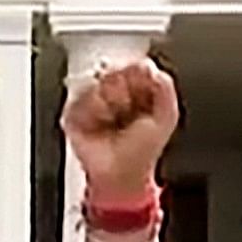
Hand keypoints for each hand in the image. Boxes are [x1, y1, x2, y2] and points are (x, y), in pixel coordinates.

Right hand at [59, 57, 180, 203]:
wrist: (120, 176)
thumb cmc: (142, 151)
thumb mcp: (166, 116)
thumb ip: (164, 87)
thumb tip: (150, 66)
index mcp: (137, 88)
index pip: (134, 65)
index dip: (136, 75)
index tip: (140, 90)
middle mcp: (114, 92)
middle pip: (112, 70)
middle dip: (121, 91)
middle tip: (126, 109)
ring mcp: (93, 102)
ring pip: (95, 84)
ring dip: (106, 104)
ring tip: (112, 121)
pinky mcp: (74, 114)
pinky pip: (78, 99)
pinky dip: (91, 112)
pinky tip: (98, 125)